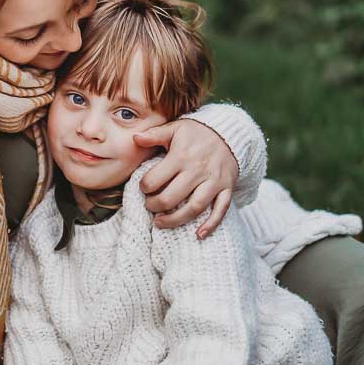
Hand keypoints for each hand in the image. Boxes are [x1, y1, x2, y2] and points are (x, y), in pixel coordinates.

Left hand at [133, 119, 238, 238]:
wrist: (229, 132)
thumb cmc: (197, 132)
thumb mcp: (175, 128)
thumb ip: (154, 134)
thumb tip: (134, 138)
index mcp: (181, 156)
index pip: (156, 179)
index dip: (144, 187)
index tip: (143, 189)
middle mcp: (197, 171)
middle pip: (172, 198)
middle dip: (155, 206)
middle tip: (149, 206)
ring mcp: (214, 181)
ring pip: (194, 208)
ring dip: (176, 220)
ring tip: (161, 223)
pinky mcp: (227, 188)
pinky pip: (221, 210)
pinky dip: (211, 224)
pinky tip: (199, 235)